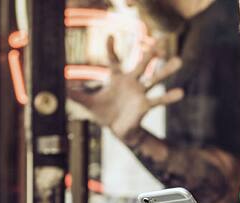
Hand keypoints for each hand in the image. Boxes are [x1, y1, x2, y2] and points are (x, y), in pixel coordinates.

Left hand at [68, 36, 183, 140]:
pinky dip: (169, 97)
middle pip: (141, 64)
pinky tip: (181, 93)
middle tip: (159, 41)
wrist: (117, 130)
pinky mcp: (145, 105)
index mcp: (117, 78)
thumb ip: (76, 94)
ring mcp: (140, 92)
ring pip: (155, 78)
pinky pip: (159, 100)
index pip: (114, 60)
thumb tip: (59, 88)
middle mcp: (131, 82)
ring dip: (166, 70)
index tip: (110, 36)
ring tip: (179, 61)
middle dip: (149, 53)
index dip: (111, 49)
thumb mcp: (89, 103)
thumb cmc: (104, 113)